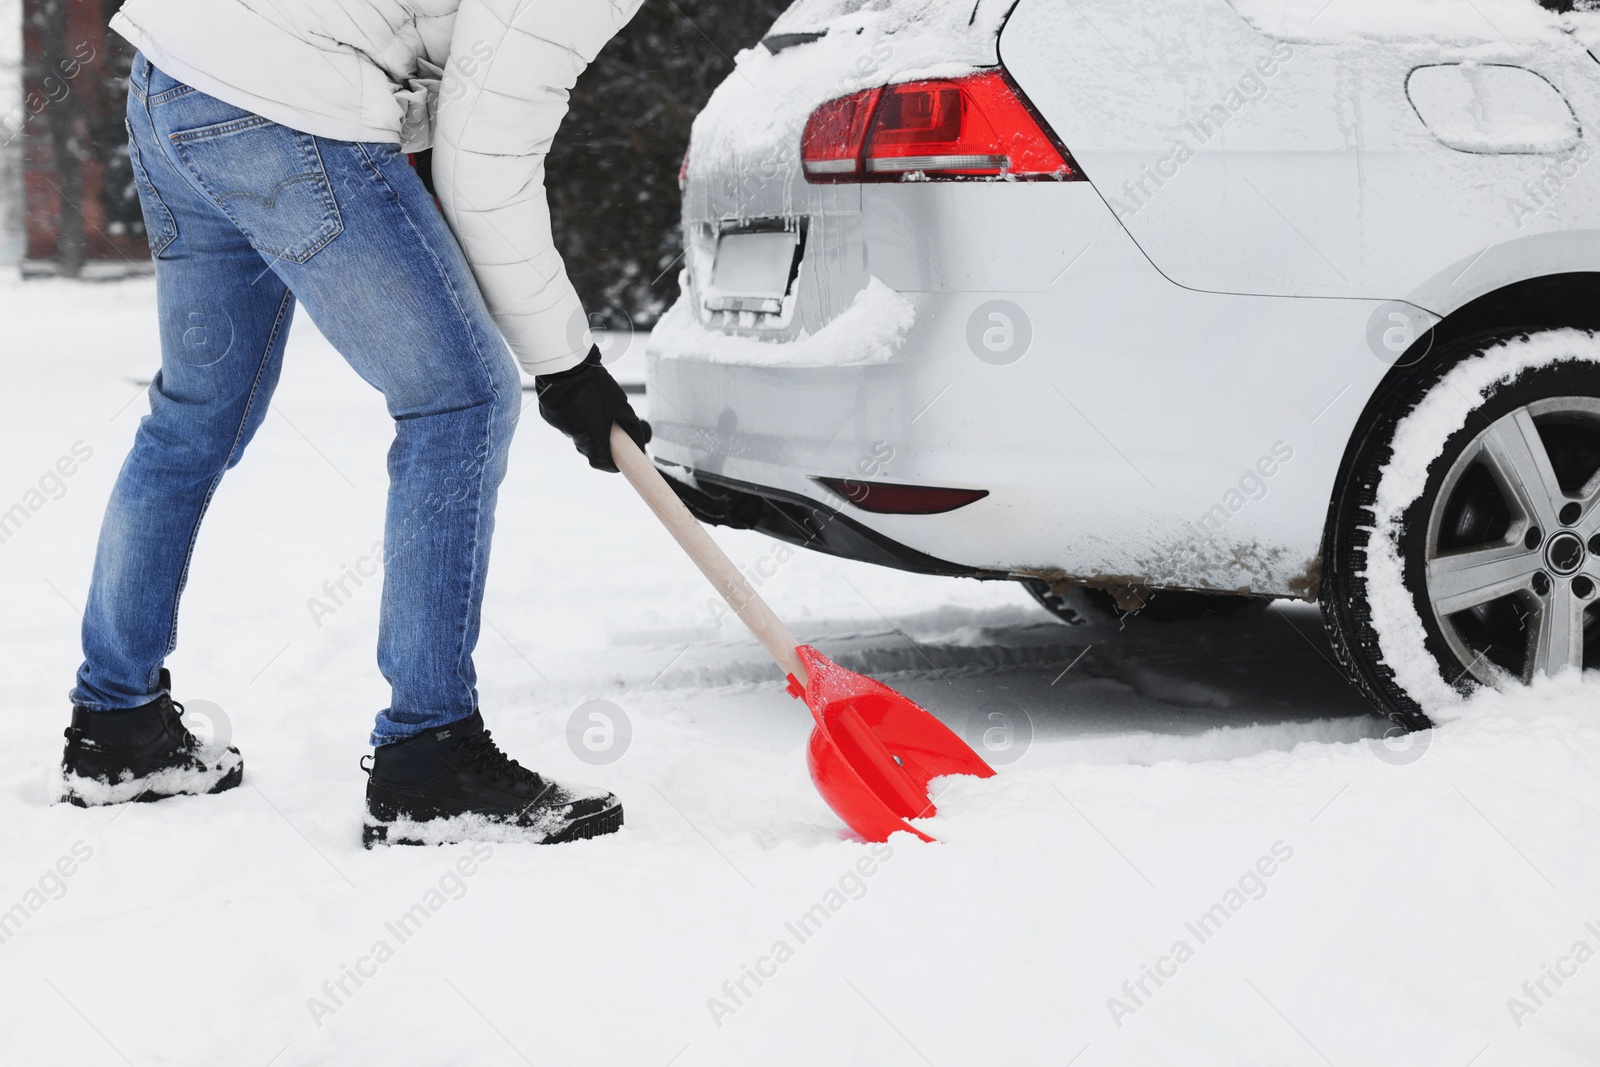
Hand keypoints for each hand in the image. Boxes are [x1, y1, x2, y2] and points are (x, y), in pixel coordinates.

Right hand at [534, 347, 650, 471]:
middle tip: (609, 426)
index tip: (618, 460)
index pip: (601, 463)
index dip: (611, 464)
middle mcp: (575, 436)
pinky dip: (573, 416)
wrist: (566, 366)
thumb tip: (640, 440)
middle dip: (600, 441)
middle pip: (589, 448)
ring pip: (577, 433)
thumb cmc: (596, 384)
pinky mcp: (550, 416)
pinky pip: (565, 422)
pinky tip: (578, 400)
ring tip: (593, 405)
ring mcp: (560, 427)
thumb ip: (630, 425)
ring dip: (586, 426)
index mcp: (593, 437)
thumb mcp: (621, 404)